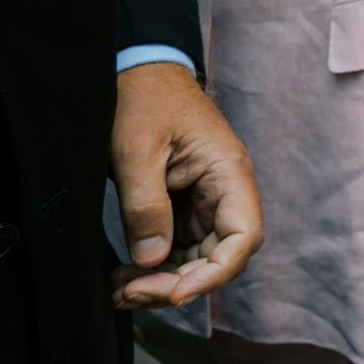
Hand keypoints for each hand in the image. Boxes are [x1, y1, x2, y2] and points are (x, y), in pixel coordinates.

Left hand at [110, 61, 263, 308]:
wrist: (137, 70)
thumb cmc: (143, 99)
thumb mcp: (137, 151)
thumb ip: (145, 206)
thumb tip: (151, 259)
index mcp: (227, 172)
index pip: (242, 236)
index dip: (214, 273)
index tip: (173, 294)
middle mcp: (224, 189)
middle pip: (219, 254)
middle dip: (177, 283)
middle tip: (129, 294)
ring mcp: (205, 198)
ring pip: (198, 256)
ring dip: (164, 279)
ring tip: (121, 289)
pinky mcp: (184, 203)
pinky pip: (179, 245)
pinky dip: (155, 265)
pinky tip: (126, 274)